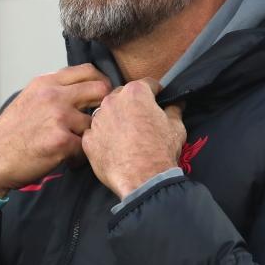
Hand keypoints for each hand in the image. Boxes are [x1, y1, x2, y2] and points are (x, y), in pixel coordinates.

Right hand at [0, 64, 111, 217]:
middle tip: (101, 119)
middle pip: (100, 89)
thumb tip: (81, 88)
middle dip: (106, 104)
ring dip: (89, 136)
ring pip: (95, 123)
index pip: (88, 70)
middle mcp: (53, 95)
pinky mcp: (62, 141)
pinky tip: (68, 160)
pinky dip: (80, 157)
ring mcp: (58, 117)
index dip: (101, 82)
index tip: (102, 95)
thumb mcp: (28, 99)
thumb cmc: (10, 134)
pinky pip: (85, 147)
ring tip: (76, 146)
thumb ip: (53, 90)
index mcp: (45, 83)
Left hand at [83, 78, 186, 199]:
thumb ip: (174, 110)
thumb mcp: (176, 127)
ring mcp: (97, 120)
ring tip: (127, 135)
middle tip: (142, 119)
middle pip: (123, 95)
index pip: (147, 84)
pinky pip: (96, 133)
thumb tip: (176, 103)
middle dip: (132, 103)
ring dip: (116, 119)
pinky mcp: (88, 139)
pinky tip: (114, 147)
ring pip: (107, 113)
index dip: (155, 92)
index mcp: (135, 93)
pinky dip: (103, 137)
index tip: (158, 99)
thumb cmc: (161, 150)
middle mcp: (112, 101)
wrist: (143, 180)